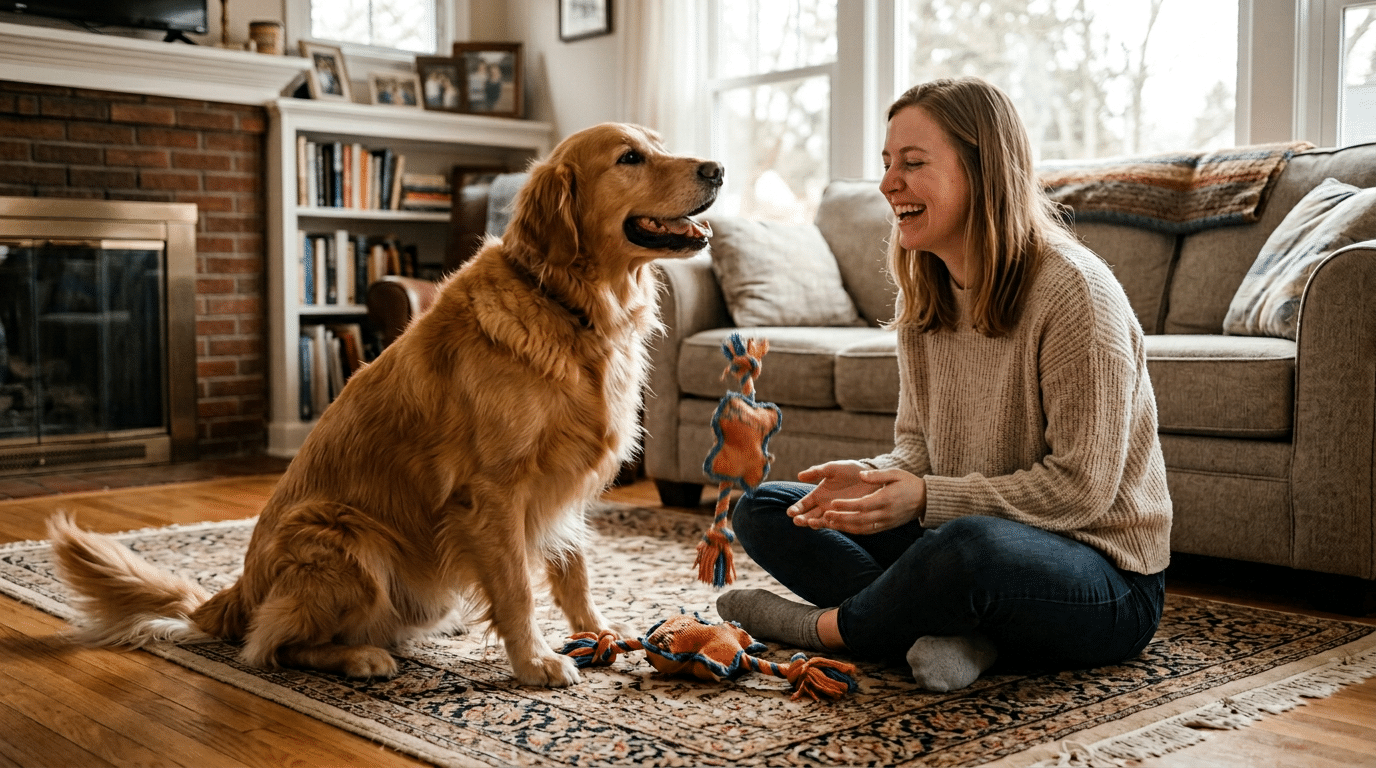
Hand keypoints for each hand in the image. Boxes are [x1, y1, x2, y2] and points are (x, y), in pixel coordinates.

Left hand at [787, 463, 926, 533]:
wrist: (925, 500)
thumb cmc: (909, 483)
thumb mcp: (896, 473)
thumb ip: (877, 475)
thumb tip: (861, 475)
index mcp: (887, 499)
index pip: (863, 505)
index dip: (847, 505)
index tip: (833, 503)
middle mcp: (885, 514)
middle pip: (859, 519)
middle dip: (841, 519)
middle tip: (825, 516)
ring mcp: (886, 522)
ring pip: (862, 528)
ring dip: (844, 527)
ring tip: (828, 522)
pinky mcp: (886, 527)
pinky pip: (867, 531)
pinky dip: (853, 530)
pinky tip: (842, 527)